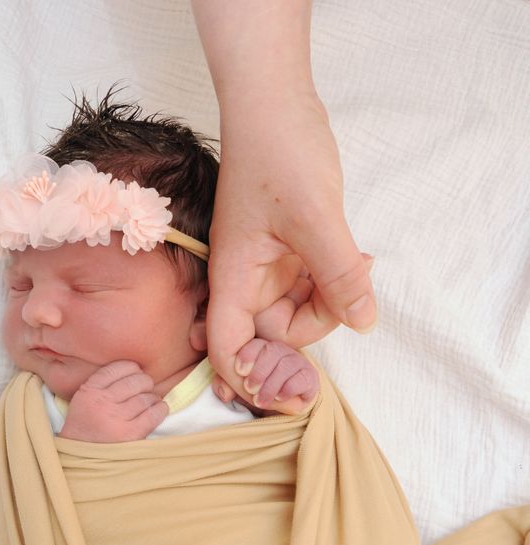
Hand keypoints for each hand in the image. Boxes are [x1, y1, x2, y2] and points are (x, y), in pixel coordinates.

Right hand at [58, 361, 167, 442]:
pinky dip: (160, 409)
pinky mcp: (130, 434)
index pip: (117, 368)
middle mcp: (102, 403)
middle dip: (145, 382)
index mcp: (89, 391)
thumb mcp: (83, 401)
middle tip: (146, 388)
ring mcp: (116, 419)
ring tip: (151, 402)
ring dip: (153, 398)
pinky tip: (160, 410)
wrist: (82, 459)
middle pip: (135, 381)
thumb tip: (136, 371)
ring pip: (146, 397)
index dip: (132, 368)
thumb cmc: (86, 428)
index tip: (135, 373)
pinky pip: (153, 414)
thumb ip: (102, 385)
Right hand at [205, 92, 376, 409]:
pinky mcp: (289, 253)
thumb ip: (339, 275)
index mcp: (233, 278)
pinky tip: (357, 259)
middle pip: (273, 336)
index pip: (228, 348)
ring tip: (358, 265)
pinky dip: (335, 283)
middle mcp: (245, 280)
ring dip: (332, 303)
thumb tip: (364, 323)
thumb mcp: (316, 217)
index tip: (289, 396)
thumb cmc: (279, 151)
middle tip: (349, 301)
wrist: (276, 101)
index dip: (251, 380)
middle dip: (314, 328)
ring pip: (298, 313)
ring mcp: (268, 267)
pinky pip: (312, 287)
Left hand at [213, 337, 318, 412]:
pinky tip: (279, 397)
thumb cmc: (256, 394)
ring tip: (260, 401)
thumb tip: (224, 394)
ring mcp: (297, 362)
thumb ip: (226, 385)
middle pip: (272, 351)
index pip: (257, 343)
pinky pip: (302, 378)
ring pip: (287, 364)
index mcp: (262, 348)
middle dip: (259, 372)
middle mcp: (281, 351)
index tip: (239, 371)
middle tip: (249, 389)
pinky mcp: (310, 377)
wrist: (277, 411)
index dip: (248, 354)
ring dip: (271, 385)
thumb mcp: (237, 389)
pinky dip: (288, 388)